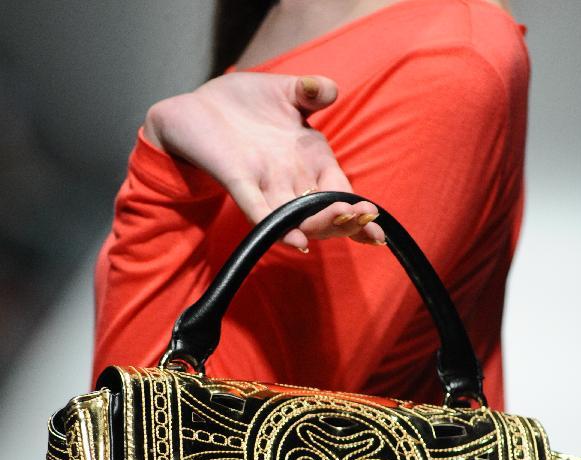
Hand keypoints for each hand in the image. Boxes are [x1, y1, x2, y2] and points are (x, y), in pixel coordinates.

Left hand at [143, 72, 385, 250]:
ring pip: (297, 216)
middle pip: (324, 213)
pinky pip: (259, 210)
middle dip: (345, 221)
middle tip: (361, 219)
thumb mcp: (285, 91)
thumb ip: (311, 91)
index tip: (377, 223)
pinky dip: (277, 226)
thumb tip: (330, 90)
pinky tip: (296, 242)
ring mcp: (265, 184)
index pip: (342, 193)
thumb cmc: (244, 103)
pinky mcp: (237, 180)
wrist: (196, 106)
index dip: (360, 211)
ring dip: (319, 224)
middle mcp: (291, 179)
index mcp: (311, 160)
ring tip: (340, 223)